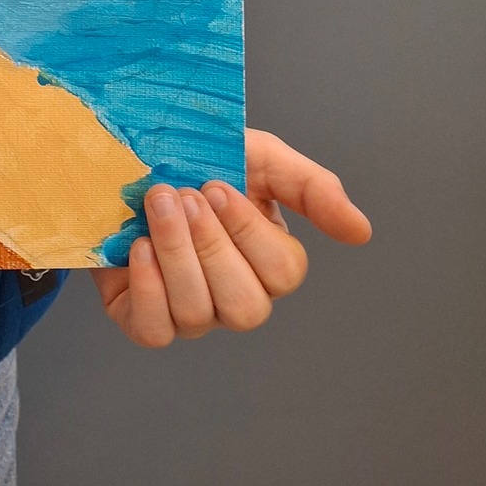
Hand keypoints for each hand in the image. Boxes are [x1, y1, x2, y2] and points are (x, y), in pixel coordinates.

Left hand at [90, 128, 371, 347]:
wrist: (123, 155)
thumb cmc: (197, 155)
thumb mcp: (259, 156)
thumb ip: (312, 187)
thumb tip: (362, 232)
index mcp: (267, 260)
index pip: (283, 273)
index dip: (249, 232)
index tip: (216, 187)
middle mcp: (233, 295)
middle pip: (245, 306)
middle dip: (211, 246)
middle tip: (185, 195)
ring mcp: (190, 313)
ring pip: (199, 316)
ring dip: (175, 254)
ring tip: (157, 203)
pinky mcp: (143, 318)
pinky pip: (154, 331)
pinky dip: (148, 288)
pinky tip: (138, 246)